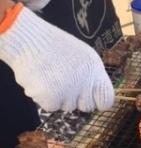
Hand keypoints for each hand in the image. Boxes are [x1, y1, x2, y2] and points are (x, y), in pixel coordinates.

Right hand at [0, 4, 114, 111]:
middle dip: (76, 99)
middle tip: (64, 82)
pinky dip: (44, 98)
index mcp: (95, 70)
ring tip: (50, 76)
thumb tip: (96, 97)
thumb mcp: (83, 57)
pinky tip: (41, 81)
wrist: (28, 39)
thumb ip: (92, 77)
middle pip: (86, 107)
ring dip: (59, 97)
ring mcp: (68, 91)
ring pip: (68, 107)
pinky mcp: (51, 97)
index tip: (90, 98)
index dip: (98, 101)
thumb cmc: (55, 47)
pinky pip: (51, 107)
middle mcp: (84, 82)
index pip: (107, 100)